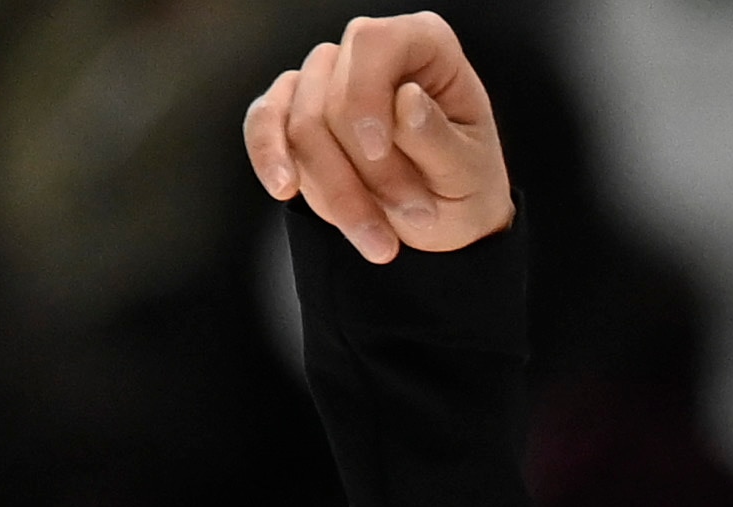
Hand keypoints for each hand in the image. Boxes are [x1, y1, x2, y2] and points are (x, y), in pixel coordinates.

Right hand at [243, 14, 511, 264]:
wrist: (446, 220)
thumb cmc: (465, 185)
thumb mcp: (469, 171)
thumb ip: (437, 137)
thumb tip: (407, 100)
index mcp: (424, 46)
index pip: (371, 44)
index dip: (364, 97)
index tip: (377, 151)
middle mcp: (368, 53)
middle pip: (332, 99)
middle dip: (367, 172)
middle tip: (414, 214)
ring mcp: (325, 78)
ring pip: (299, 126)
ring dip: (337, 191)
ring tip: (381, 237)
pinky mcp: (291, 108)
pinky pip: (263, 124)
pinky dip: (271, 159)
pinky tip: (284, 189)